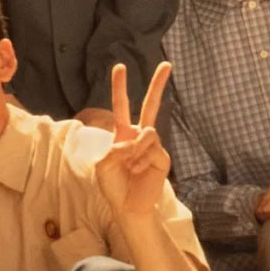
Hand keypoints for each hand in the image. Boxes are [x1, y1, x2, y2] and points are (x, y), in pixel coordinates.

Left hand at [94, 61, 172, 223]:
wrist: (127, 206)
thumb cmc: (113, 185)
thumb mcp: (103, 164)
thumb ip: (115, 149)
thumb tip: (137, 139)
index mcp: (123, 133)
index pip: (122, 106)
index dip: (120, 87)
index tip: (120, 67)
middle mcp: (140, 136)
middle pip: (150, 105)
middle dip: (158, 84)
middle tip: (166, 64)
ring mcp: (153, 146)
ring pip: (147, 132)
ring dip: (134, 150)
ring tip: (130, 166)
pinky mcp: (163, 158)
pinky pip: (152, 149)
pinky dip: (141, 160)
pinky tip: (138, 171)